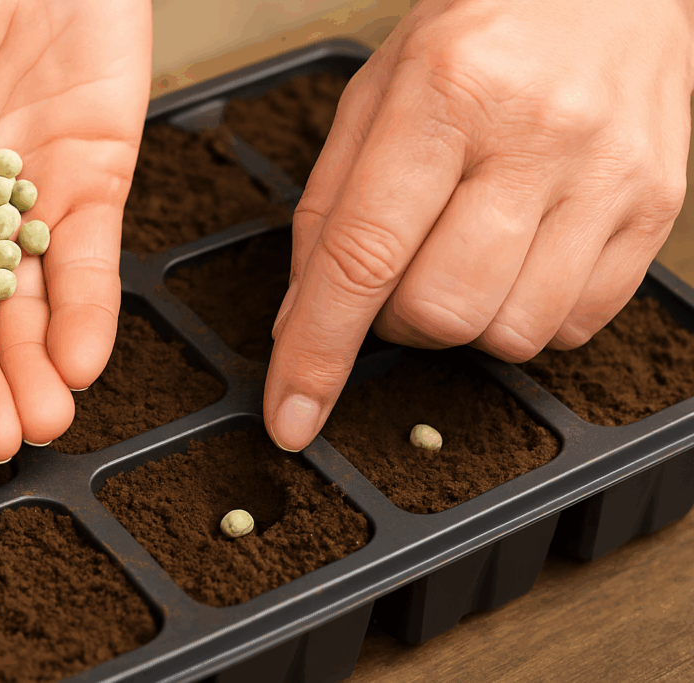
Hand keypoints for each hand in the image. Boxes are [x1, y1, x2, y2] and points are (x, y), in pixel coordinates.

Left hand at [266, 0, 692, 450]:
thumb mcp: (376, 94)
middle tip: (397, 274)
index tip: (291, 416)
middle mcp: (536, 138)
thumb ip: (330, 207)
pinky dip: (524, 316)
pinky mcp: (656, 210)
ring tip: (463, 256)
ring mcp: (608, 178)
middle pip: (440, 312)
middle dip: (395, 323)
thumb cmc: (481, 33)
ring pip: (509, 334)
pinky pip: (574, 327)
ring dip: (463, 322)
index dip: (318, 353)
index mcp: (445, 95)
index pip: (364, 256)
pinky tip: (517, 260)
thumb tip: (300, 320)